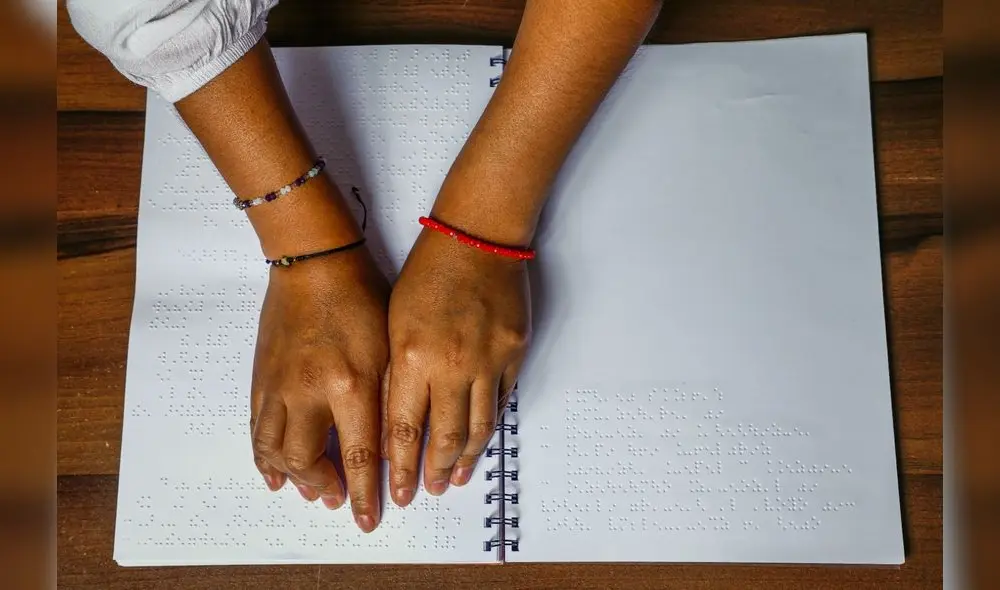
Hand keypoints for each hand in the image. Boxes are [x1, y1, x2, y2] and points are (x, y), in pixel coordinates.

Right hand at [249, 248, 388, 532]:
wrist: (315, 263)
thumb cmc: (362, 297)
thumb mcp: (392, 347)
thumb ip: (392, 398)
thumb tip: (396, 447)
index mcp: (351, 383)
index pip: (359, 454)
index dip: (365, 491)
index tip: (368, 516)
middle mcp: (310, 391)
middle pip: (306, 460)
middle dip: (323, 486)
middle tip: (338, 496)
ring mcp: (279, 385)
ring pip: (273, 450)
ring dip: (290, 477)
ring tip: (307, 489)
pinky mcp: (262, 377)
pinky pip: (256, 428)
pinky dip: (263, 455)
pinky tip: (273, 471)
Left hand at [384, 229, 529, 505]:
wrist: (477, 241)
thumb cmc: (428, 274)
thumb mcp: (393, 322)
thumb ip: (395, 374)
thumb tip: (395, 423)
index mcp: (413, 356)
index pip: (404, 428)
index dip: (400, 466)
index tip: (397, 491)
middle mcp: (452, 365)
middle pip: (444, 436)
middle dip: (433, 471)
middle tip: (428, 491)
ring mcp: (488, 361)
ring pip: (478, 425)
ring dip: (465, 457)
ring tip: (455, 478)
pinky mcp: (514, 353)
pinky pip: (502, 400)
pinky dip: (490, 424)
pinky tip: (481, 439)